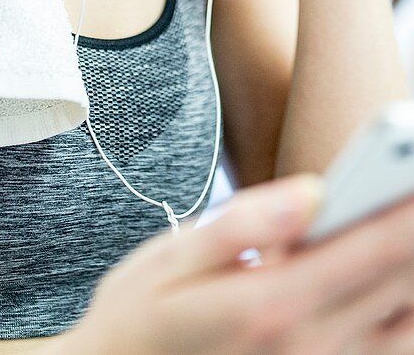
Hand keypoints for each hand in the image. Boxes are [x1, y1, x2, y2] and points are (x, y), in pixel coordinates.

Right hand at [53, 174, 413, 354]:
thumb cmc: (141, 315)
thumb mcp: (172, 259)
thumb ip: (245, 223)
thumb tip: (315, 190)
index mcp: (273, 304)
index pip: (369, 249)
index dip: (408, 209)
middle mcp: (310, 345)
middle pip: (399, 283)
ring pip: (407, 324)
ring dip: (413, 272)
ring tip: (409, 223)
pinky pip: (388, 349)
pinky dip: (404, 312)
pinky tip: (393, 279)